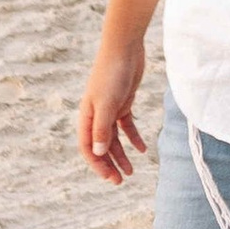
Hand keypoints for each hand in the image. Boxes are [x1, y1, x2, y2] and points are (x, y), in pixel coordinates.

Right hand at [76, 38, 149, 180]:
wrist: (125, 47)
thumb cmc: (112, 73)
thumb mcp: (107, 103)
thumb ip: (102, 128)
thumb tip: (98, 152)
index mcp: (87, 116)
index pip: (87, 147)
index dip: (97, 164)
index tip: (109, 178)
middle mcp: (96, 115)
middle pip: (100, 146)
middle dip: (109, 164)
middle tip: (120, 181)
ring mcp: (110, 109)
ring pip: (114, 139)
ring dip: (122, 155)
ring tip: (131, 172)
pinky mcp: (123, 102)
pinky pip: (127, 126)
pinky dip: (133, 138)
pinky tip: (143, 149)